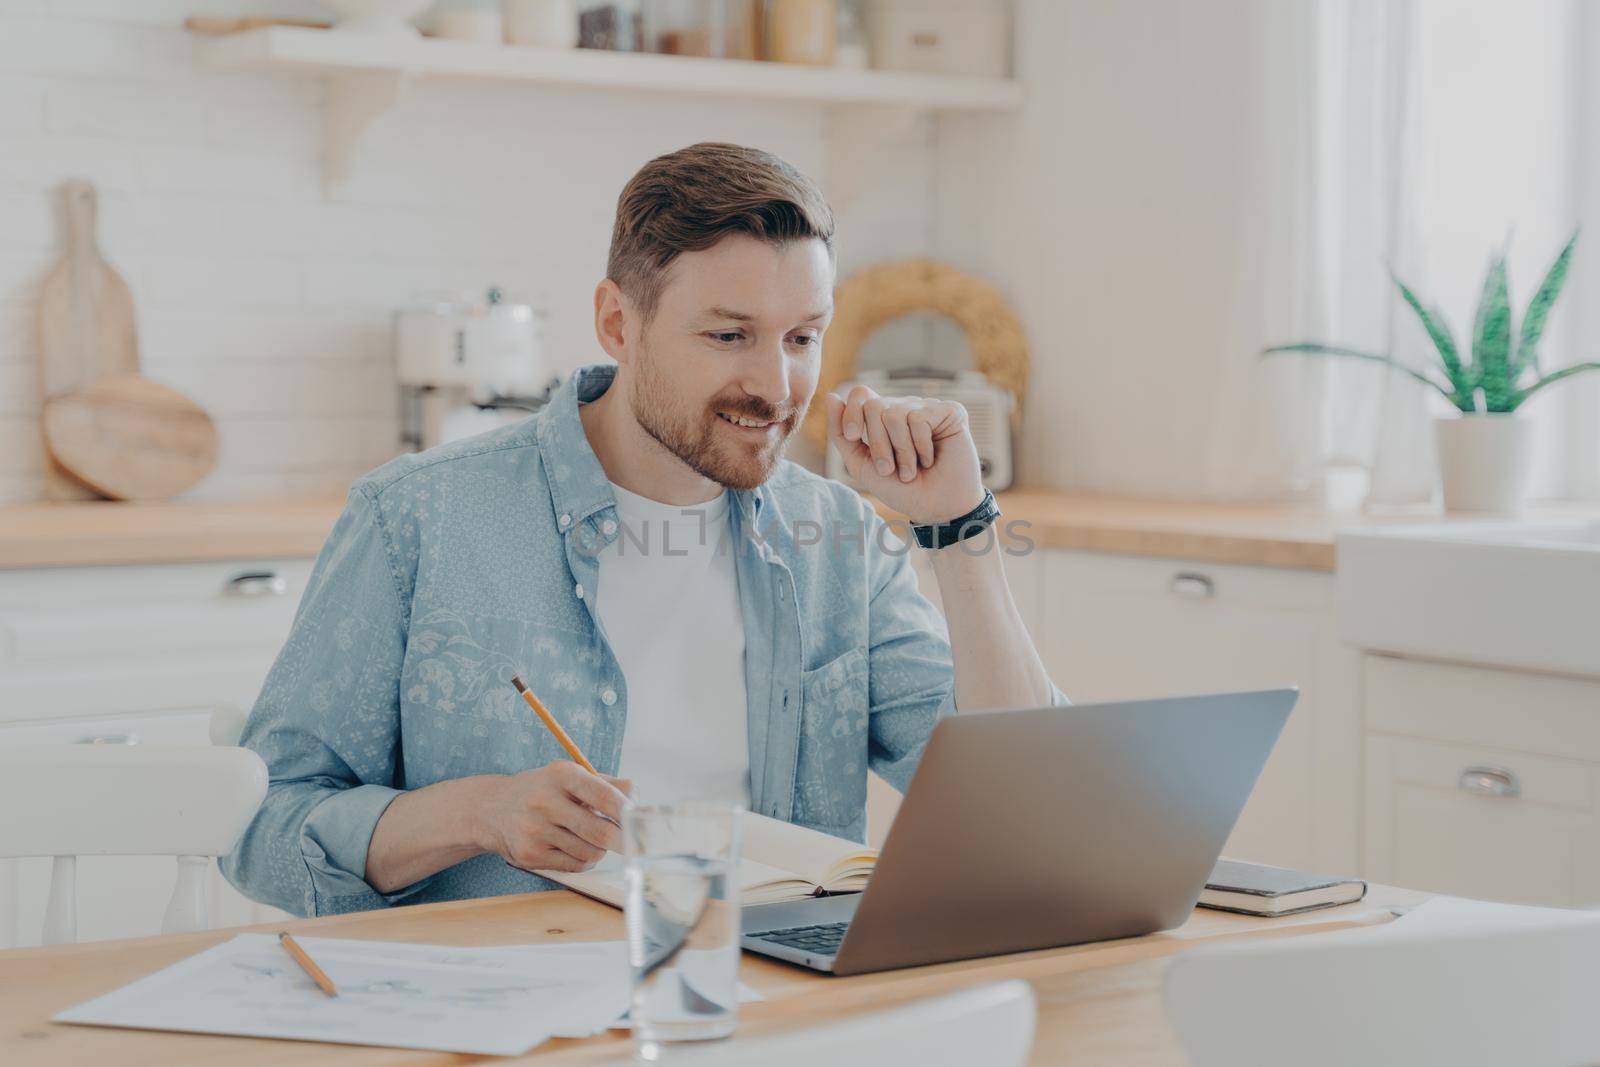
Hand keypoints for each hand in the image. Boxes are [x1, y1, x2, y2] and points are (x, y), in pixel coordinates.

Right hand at [478, 761, 632, 872]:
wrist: (493, 809)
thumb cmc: (543, 791)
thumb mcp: (571, 777)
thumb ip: (608, 786)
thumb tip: (640, 801)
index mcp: (561, 775)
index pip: (604, 796)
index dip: (627, 811)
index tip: (640, 820)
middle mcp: (545, 801)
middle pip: (600, 832)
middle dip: (622, 840)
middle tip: (631, 842)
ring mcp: (535, 830)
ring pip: (590, 852)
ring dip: (600, 849)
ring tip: (591, 838)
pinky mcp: (530, 855)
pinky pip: (575, 865)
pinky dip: (585, 860)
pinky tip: (576, 848)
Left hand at [825, 386, 985, 524]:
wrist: (934, 509)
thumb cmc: (901, 489)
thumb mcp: (861, 464)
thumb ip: (842, 433)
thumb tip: (831, 396)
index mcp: (883, 417)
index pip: (860, 394)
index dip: (851, 413)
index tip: (853, 436)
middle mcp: (905, 407)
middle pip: (874, 406)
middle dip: (878, 444)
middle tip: (890, 469)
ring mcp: (927, 408)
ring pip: (895, 413)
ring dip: (901, 451)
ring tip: (912, 469)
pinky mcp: (949, 411)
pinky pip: (920, 417)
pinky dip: (921, 446)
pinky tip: (930, 458)